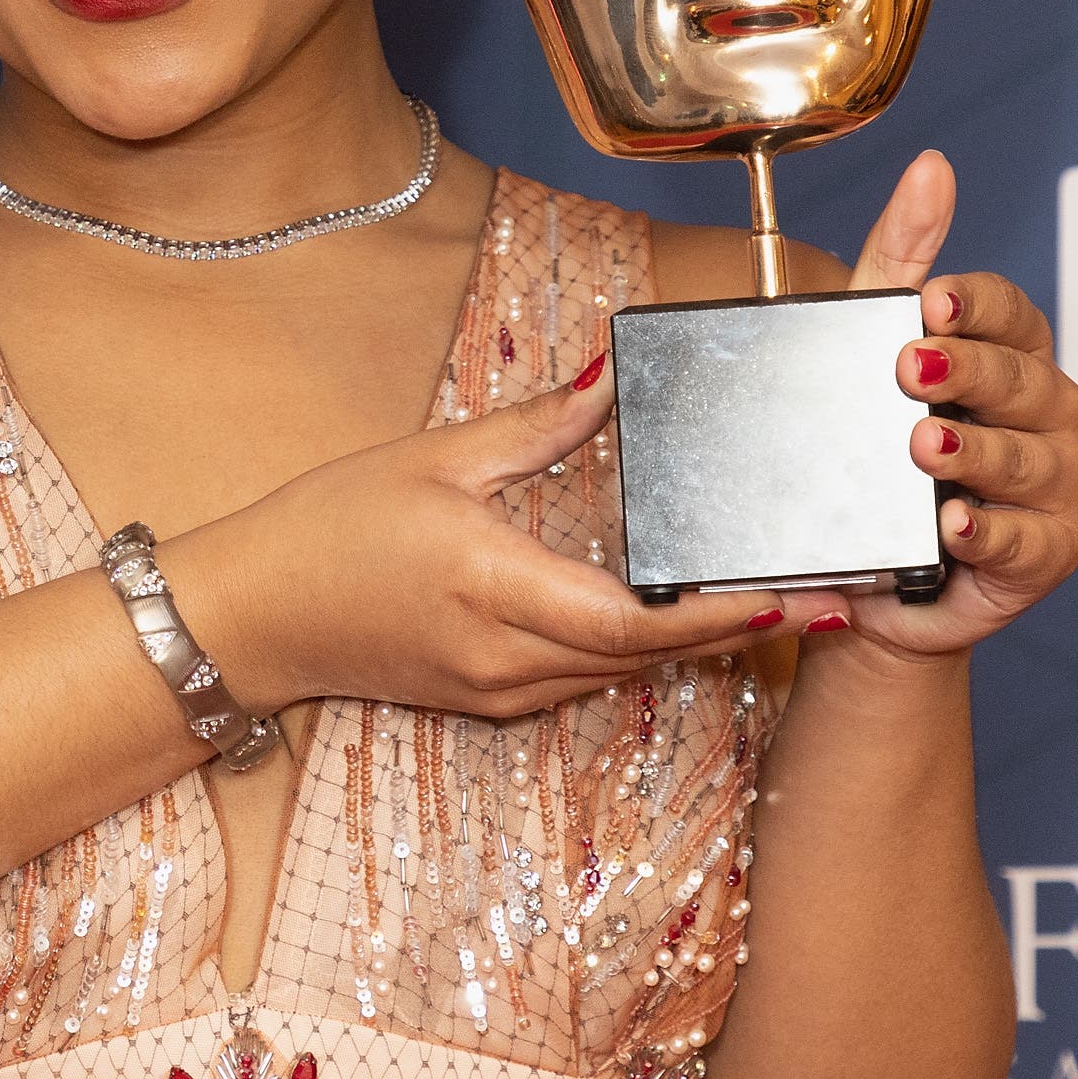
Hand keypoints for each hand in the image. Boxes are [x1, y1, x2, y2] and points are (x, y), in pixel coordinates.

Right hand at [163, 364, 784, 722]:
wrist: (252, 616)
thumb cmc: (327, 528)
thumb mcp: (432, 457)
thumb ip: (534, 425)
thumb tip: (608, 377)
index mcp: (491, 586)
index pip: (631, 619)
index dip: (717, 614)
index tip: (790, 595)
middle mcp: (503, 655)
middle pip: (646, 656)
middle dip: (737, 628)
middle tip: (826, 595)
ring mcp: (497, 688)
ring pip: (621, 674)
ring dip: (695, 646)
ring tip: (776, 605)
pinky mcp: (490, 701)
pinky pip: (585, 680)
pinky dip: (640, 654)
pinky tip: (681, 622)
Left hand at [779, 148, 1077, 662]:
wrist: (865, 579)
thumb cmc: (871, 454)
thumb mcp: (866, 347)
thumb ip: (900, 258)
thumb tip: (932, 163)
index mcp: (1011, 355)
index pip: (1013, 313)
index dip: (975, 304)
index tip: (928, 300)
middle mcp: (1046, 413)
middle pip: (1022, 380)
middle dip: (967, 372)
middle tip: (910, 369)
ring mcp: (1055, 485)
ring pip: (1029, 460)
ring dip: (977, 454)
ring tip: (923, 448)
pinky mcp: (1048, 553)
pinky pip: (1029, 540)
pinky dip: (993, 532)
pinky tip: (956, 526)